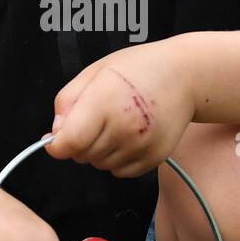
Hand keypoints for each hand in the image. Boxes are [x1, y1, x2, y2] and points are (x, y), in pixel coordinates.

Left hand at [44, 39, 194, 178]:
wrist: (184, 75)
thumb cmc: (137, 69)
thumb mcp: (95, 72)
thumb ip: (68, 101)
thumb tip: (55, 134)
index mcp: (105, 101)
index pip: (70, 143)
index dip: (57, 145)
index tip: (57, 139)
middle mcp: (124, 127)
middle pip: (83, 156)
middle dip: (80, 143)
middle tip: (96, 119)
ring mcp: (141, 145)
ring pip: (101, 165)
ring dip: (100, 151)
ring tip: (116, 124)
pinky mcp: (154, 158)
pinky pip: (121, 172)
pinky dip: (118, 159)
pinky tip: (129, 136)